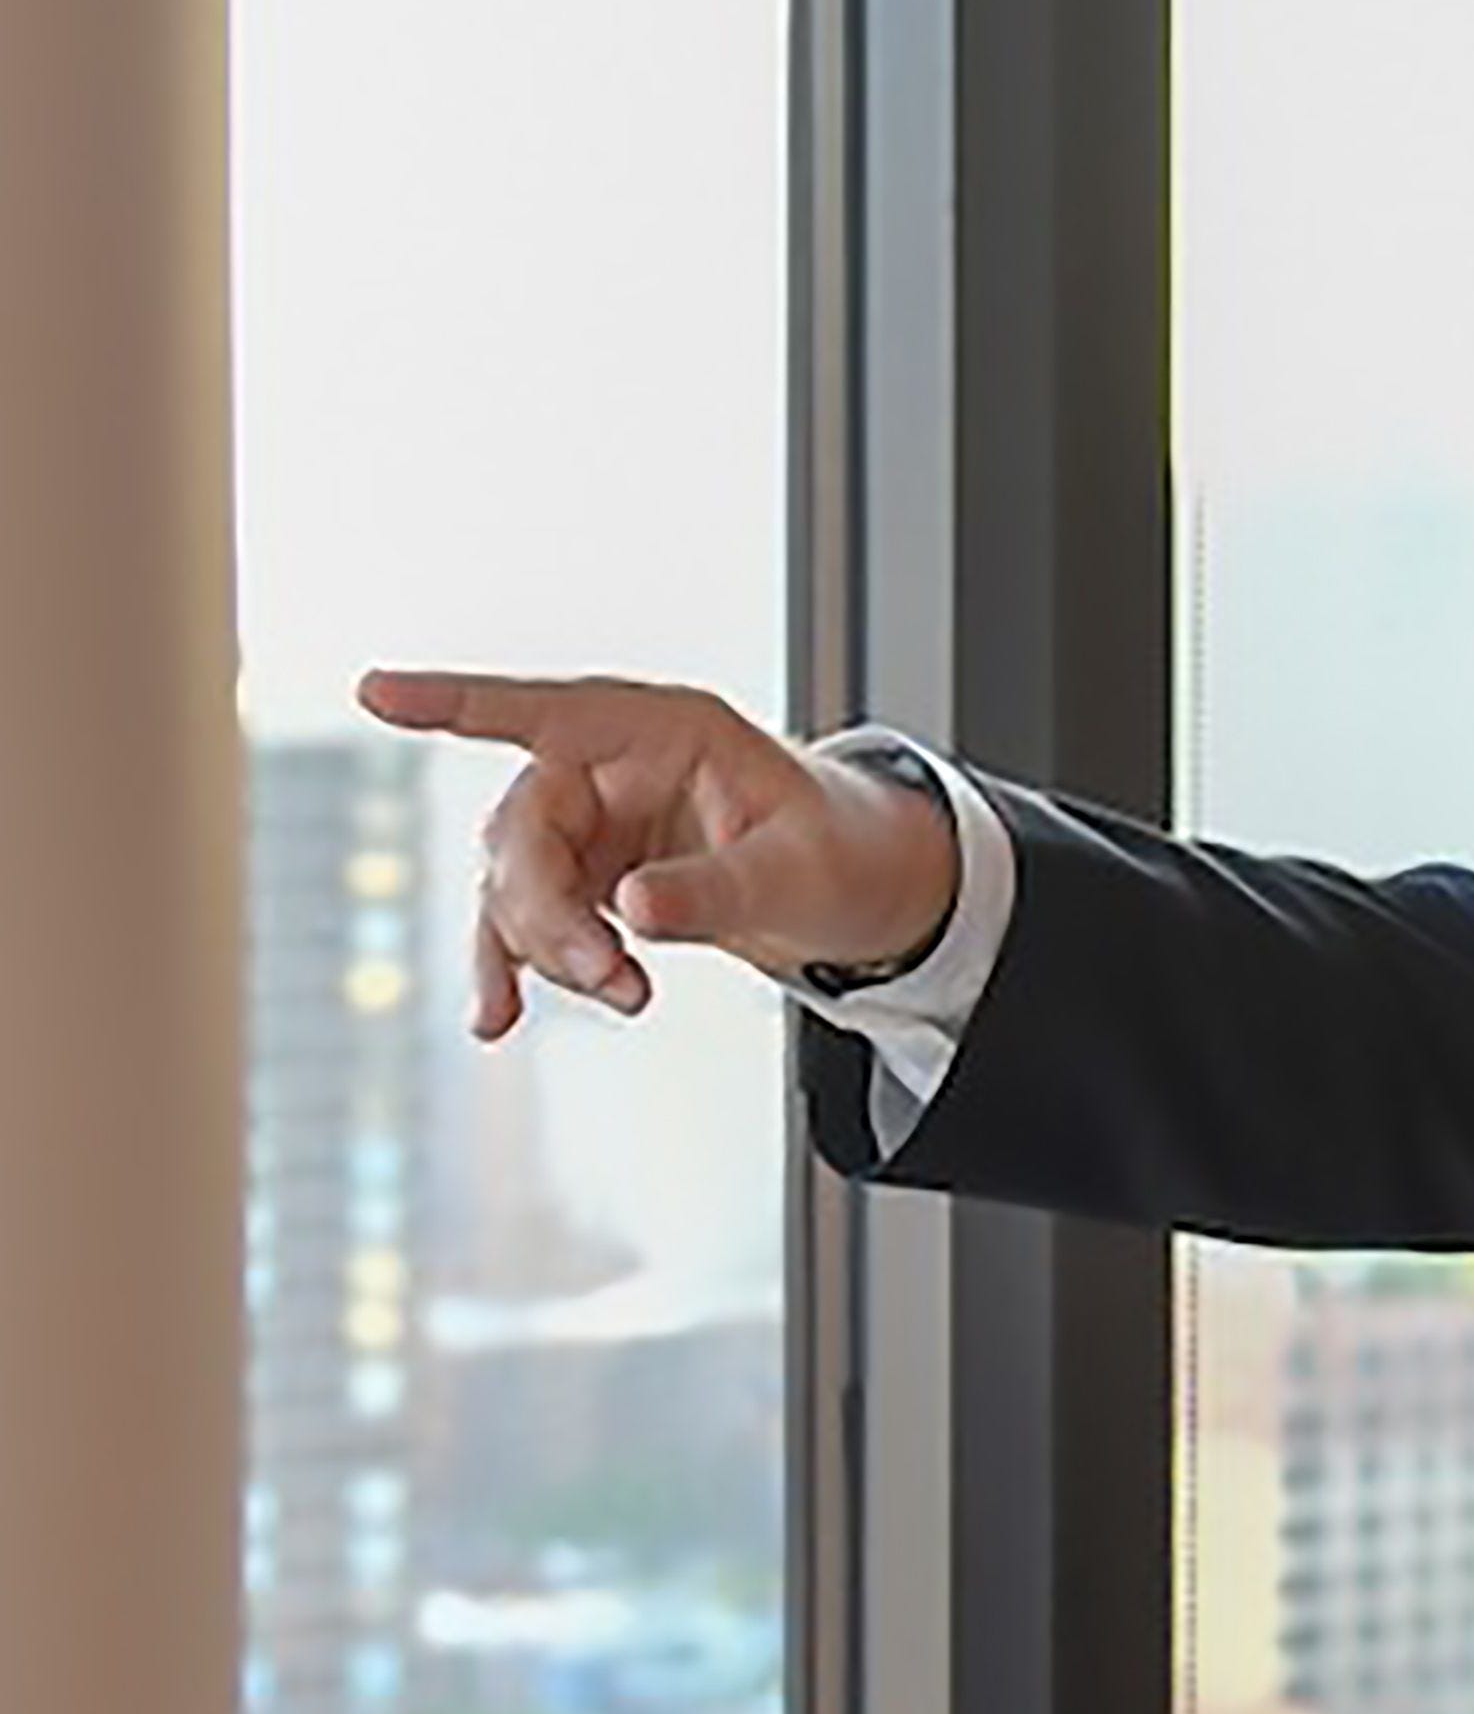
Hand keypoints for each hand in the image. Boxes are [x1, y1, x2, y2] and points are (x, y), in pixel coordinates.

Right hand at [357, 671, 959, 1036]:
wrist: (858, 891)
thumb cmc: (840, 854)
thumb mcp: (798, 874)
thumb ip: (716, 888)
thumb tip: (631, 908)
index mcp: (666, 731)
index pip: (547, 711)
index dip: (457, 702)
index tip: (376, 693)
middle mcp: (612, 767)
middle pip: (525, 828)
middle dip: (549, 912)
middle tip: (612, 977)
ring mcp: (592, 823)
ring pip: (518, 884)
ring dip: (550, 950)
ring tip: (627, 994)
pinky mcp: (586, 877)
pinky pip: (526, 922)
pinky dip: (517, 969)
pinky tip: (496, 1020)